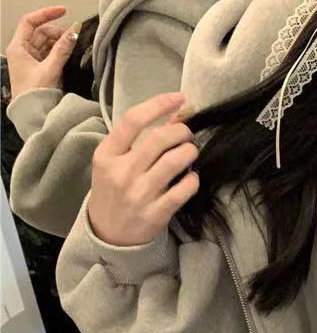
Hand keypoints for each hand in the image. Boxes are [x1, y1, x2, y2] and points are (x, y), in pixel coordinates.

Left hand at [5, 6, 78, 98]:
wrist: (31, 115)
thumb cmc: (34, 93)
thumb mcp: (50, 69)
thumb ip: (63, 49)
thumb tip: (75, 31)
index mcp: (17, 47)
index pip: (30, 22)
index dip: (46, 14)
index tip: (63, 11)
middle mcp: (22, 51)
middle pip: (40, 33)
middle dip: (57, 31)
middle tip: (74, 36)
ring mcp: (30, 61)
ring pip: (45, 44)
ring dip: (59, 42)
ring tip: (73, 45)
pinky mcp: (38, 70)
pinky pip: (49, 54)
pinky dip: (58, 52)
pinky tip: (68, 53)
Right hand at [88, 92, 198, 245]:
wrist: (109, 233)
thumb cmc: (114, 190)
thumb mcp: (116, 162)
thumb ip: (140, 139)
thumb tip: (175, 115)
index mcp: (106, 154)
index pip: (133, 120)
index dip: (160, 105)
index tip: (180, 98)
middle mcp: (122, 172)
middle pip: (159, 139)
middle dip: (182, 131)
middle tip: (187, 134)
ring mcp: (139, 194)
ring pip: (175, 161)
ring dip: (190, 152)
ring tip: (190, 152)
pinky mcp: (156, 213)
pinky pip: (184, 190)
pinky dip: (193, 179)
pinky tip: (191, 177)